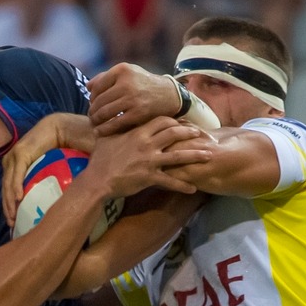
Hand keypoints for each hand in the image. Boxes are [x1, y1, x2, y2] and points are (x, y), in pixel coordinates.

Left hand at [0, 116, 74, 227]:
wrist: (69, 129)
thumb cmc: (67, 149)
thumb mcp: (57, 171)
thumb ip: (56, 186)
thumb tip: (62, 209)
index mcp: (21, 166)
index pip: (11, 189)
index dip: (11, 206)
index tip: (15, 223)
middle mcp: (14, 161)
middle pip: (6, 189)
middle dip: (8, 208)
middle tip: (12, 225)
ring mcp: (15, 156)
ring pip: (8, 184)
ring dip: (9, 202)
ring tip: (13, 218)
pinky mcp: (21, 152)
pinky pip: (16, 174)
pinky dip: (15, 186)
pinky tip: (18, 199)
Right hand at [83, 116, 210, 198]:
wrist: (97, 179)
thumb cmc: (100, 158)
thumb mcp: (106, 136)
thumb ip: (115, 126)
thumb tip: (112, 116)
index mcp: (138, 132)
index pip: (161, 120)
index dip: (174, 120)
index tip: (182, 122)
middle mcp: (147, 144)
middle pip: (174, 133)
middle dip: (190, 132)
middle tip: (201, 133)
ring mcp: (150, 160)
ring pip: (178, 156)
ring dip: (195, 155)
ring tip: (208, 155)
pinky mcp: (150, 177)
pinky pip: (171, 181)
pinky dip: (183, 185)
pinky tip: (193, 188)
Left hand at [88, 63, 183, 133]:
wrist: (168, 95)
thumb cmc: (143, 84)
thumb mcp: (128, 73)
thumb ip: (107, 77)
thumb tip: (88, 87)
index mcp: (122, 70)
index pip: (97, 86)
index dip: (92, 98)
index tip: (92, 104)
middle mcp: (126, 82)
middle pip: (99, 101)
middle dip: (92, 111)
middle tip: (92, 117)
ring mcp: (132, 98)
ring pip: (104, 112)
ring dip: (96, 120)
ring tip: (95, 123)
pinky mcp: (137, 113)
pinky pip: (114, 123)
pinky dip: (104, 129)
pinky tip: (100, 131)